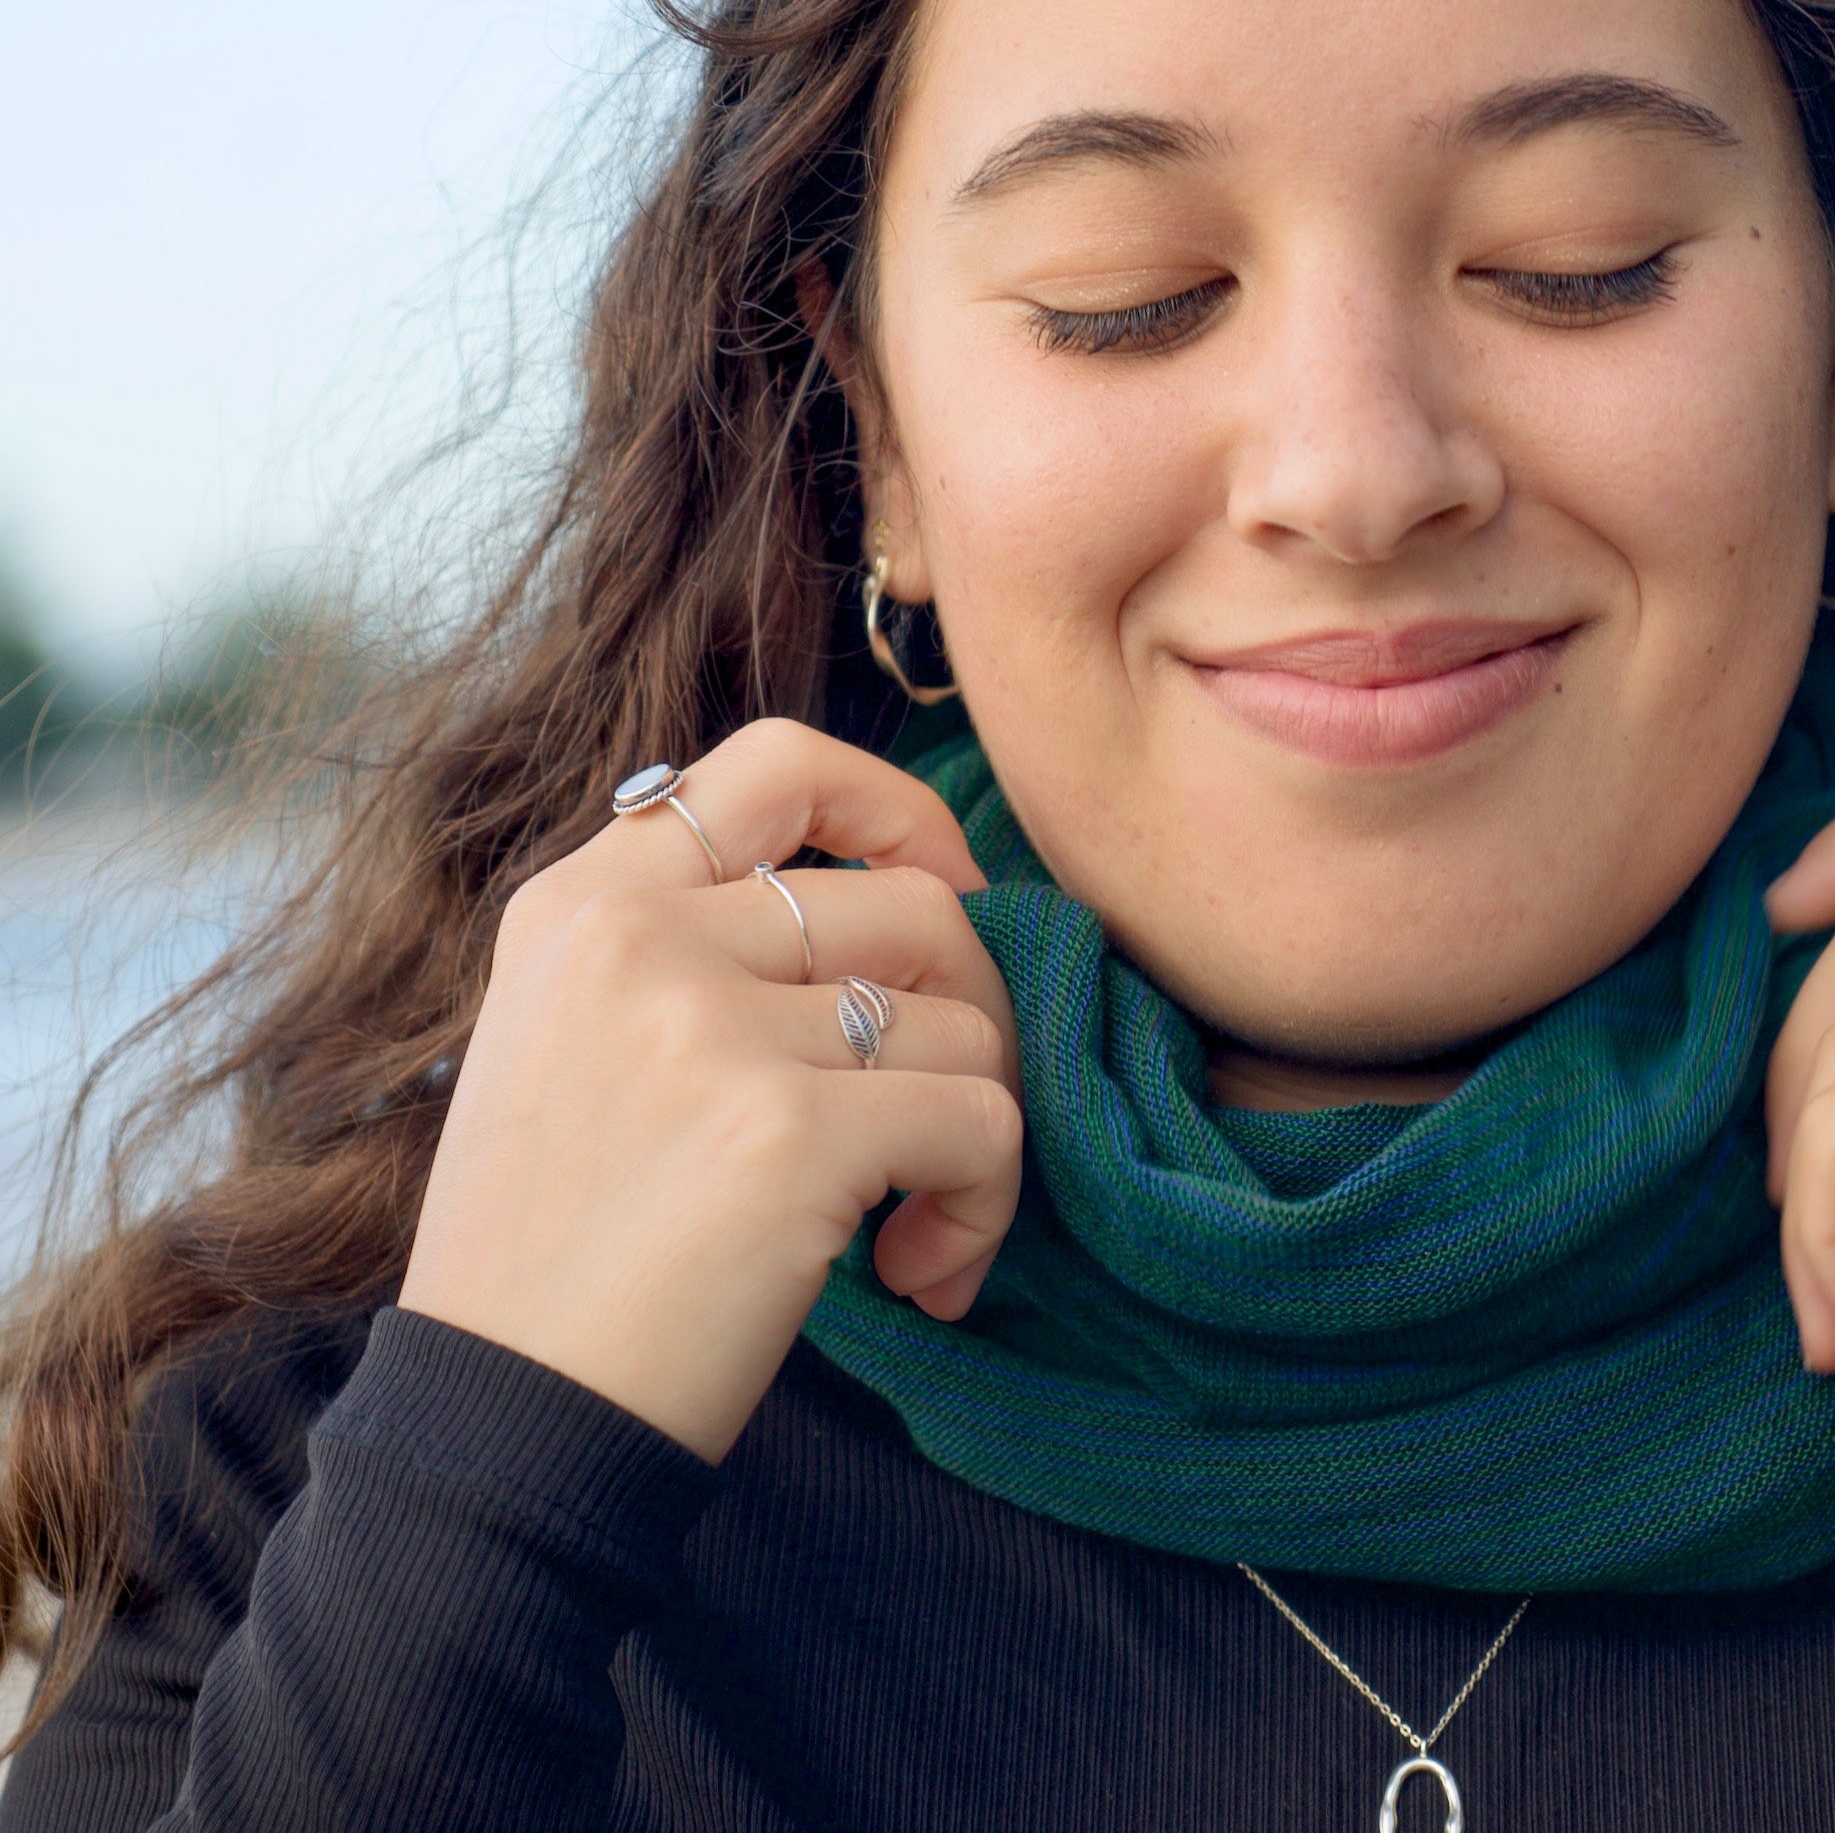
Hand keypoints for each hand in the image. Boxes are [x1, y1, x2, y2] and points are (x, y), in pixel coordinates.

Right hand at [398, 719, 1020, 1463]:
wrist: (490, 1430)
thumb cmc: (550, 1253)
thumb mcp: (567, 1038)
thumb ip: (690, 944)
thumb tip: (903, 892)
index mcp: (582, 903)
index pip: (781, 762)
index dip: (898, 811)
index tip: (943, 893)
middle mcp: (642, 941)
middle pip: (915, 904)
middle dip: (973, 1013)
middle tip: (943, 1113)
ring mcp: (713, 1032)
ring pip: (966, 1021)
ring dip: (978, 1129)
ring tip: (915, 1221)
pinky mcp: (788, 1135)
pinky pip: (983, 1123)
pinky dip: (986, 1204)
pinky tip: (919, 1272)